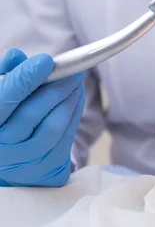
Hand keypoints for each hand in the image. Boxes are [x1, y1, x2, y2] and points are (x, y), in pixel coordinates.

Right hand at [0, 49, 84, 186]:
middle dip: (56, 87)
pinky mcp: (46, 169)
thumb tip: (15, 57)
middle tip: (72, 69)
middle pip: (32, 113)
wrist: (10, 161)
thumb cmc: (4, 118)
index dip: (26, 78)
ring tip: (74, 81)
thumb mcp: (0, 95)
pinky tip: (74, 98)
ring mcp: (24, 161)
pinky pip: (66, 138)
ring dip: (69, 100)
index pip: (5, 98)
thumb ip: (7, 76)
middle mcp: (2, 147)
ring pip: (53, 126)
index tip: (47, 60)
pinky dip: (74, 114)